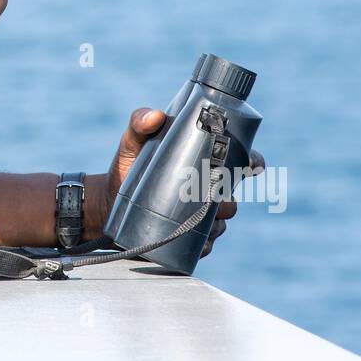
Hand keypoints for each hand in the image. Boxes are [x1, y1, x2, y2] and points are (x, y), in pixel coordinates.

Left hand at [101, 107, 264, 258]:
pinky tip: (195, 242)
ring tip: (192, 217)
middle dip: (226, 198)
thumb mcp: (132, 141)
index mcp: (203, 163)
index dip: (252, 161)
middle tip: (207, 194)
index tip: (249, 165)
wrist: (108, 200)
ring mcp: (200, 216)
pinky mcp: (188, 239)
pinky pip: (206, 245)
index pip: (241, 161)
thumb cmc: (127, 166)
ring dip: (215, 223)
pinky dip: (204, 244)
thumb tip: (155, 115)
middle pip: (232, 198)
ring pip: (222, 224)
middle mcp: (208, 191)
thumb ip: (140, 121)